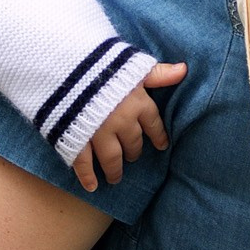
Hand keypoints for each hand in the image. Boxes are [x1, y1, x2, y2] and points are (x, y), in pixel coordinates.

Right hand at [68, 63, 186, 191]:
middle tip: (132, 157)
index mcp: (137, 102)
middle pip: (132, 143)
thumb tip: (183, 70)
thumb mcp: (133, 65)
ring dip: (114, 170)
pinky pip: (84, 162)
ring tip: (115, 178)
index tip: (161, 145)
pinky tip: (92, 186)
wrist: (65, 66)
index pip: (153, 124)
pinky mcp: (77, 139)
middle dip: (133, 152)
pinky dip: (87, 176)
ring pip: (112, 158)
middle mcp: (122, 121)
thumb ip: (157, 73)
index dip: (157, 135)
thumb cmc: (103, 62)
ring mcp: (99, 132)